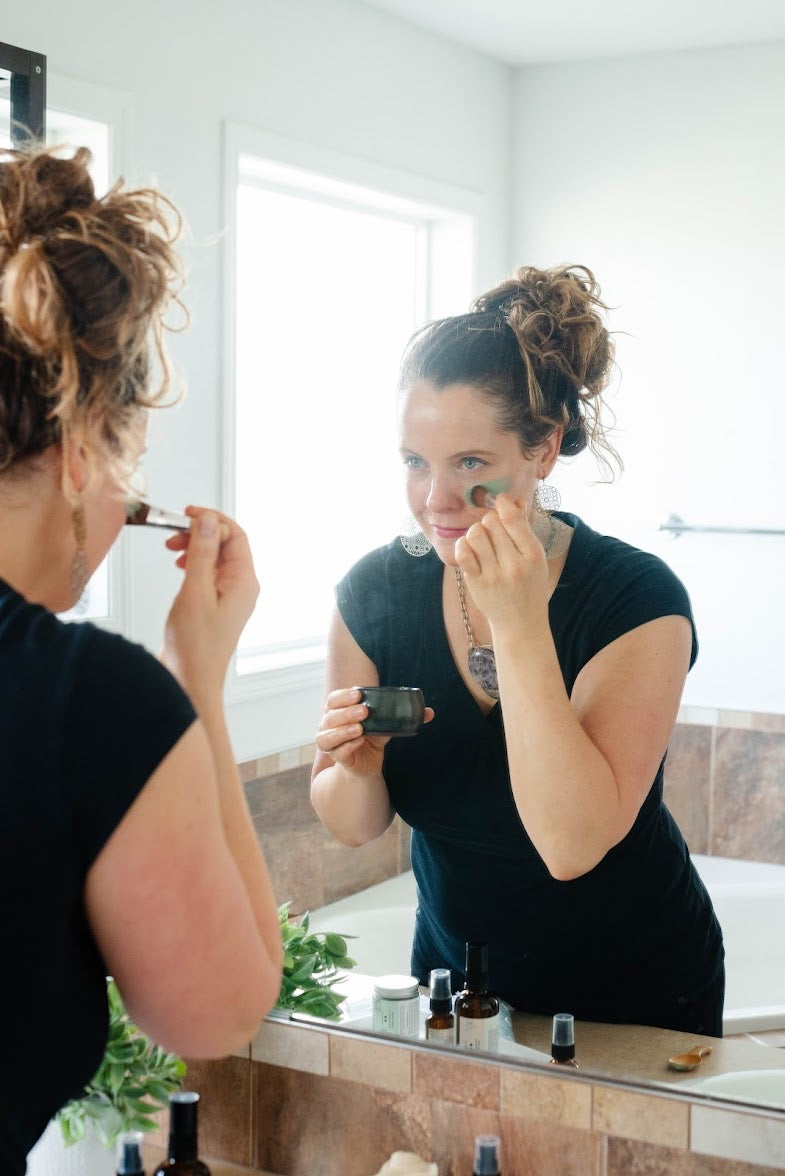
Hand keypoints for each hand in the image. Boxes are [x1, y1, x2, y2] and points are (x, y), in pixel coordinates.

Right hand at [162, 506, 259, 703]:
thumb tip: (208, 520)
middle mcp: (242, 587)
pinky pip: (209, 573)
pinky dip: (194, 563)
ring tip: (172, 549)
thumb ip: (202, 552)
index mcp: (244, 581)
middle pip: (226, 544)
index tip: (186, 514)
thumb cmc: (194, 645)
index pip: (235, 535)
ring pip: (216, 557)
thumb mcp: (195, 591)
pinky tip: (180, 566)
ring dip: (195, 547)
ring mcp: (230, 596)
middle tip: (173, 534)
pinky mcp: (216, 604)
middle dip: (200, 532)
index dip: (212, 519)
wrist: (191, 680)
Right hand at [316, 687, 435, 776]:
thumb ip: (404, 716)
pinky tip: (359, 741)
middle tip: (364, 711)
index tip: (359, 693)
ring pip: (326, 735)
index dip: (344, 696)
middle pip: (329, 716)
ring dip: (342, 730)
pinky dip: (347, 745)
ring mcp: (332, 743)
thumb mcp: (387, 724)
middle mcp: (330, 726)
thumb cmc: (373, 737)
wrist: (369, 763)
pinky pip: (338, 752)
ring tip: (360, 728)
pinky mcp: (339, 758)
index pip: (334, 700)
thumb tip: (429, 712)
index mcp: (339, 712)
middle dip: (346, 712)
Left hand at [454, 493, 549, 630]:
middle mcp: (514, 565)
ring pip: (475, 533)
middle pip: (491, 522)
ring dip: (476, 531)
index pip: (513, 518)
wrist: (520, 622)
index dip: (503, 504)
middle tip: (494, 532)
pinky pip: (462, 553)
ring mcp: (493, 576)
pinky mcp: (476, 583)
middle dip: (490, 521)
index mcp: (533, 555)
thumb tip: (513, 500)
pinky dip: (463, 545)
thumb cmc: (529, 584)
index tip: (500, 502)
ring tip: (482, 540)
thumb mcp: (535, 557)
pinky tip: (470, 549)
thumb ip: (524, 529)